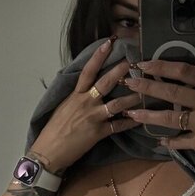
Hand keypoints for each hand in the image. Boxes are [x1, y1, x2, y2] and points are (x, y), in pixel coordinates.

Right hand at [32, 38, 142, 173]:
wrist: (49, 151)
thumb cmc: (54, 130)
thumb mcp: (62, 107)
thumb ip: (76, 97)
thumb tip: (85, 86)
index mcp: (75, 95)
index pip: (88, 71)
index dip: (98, 56)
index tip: (108, 44)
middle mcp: (85, 103)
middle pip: (105, 83)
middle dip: (120, 71)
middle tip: (134, 62)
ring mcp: (92, 117)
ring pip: (116, 104)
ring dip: (132, 97)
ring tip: (145, 91)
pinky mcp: (98, 133)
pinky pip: (118, 126)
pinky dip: (129, 122)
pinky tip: (140, 119)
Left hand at [123, 58, 194, 171]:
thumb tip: (186, 82)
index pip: (185, 71)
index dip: (161, 66)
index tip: (144, 63)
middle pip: (171, 91)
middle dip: (146, 85)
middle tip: (129, 82)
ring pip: (169, 116)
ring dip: (147, 114)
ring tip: (131, 111)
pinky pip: (178, 140)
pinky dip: (167, 140)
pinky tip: (158, 139)